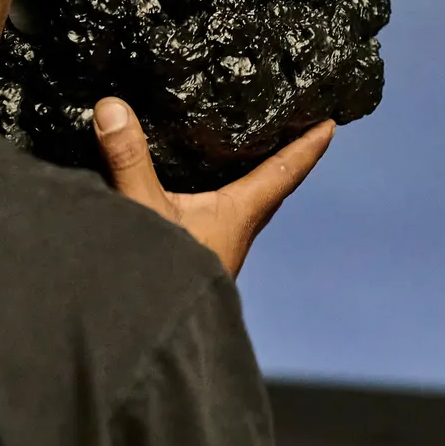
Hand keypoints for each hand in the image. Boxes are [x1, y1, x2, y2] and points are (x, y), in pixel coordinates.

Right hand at [93, 97, 333, 278]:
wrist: (151, 338)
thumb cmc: (159, 279)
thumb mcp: (142, 209)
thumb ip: (128, 159)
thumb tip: (112, 107)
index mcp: (239, 214)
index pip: (284, 172)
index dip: (308, 147)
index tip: (331, 124)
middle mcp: (236, 231)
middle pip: (271, 188)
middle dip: (284, 159)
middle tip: (297, 129)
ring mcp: (217, 250)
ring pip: (244, 206)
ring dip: (250, 180)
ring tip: (250, 152)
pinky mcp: (197, 262)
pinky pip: (217, 219)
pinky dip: (219, 198)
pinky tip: (196, 193)